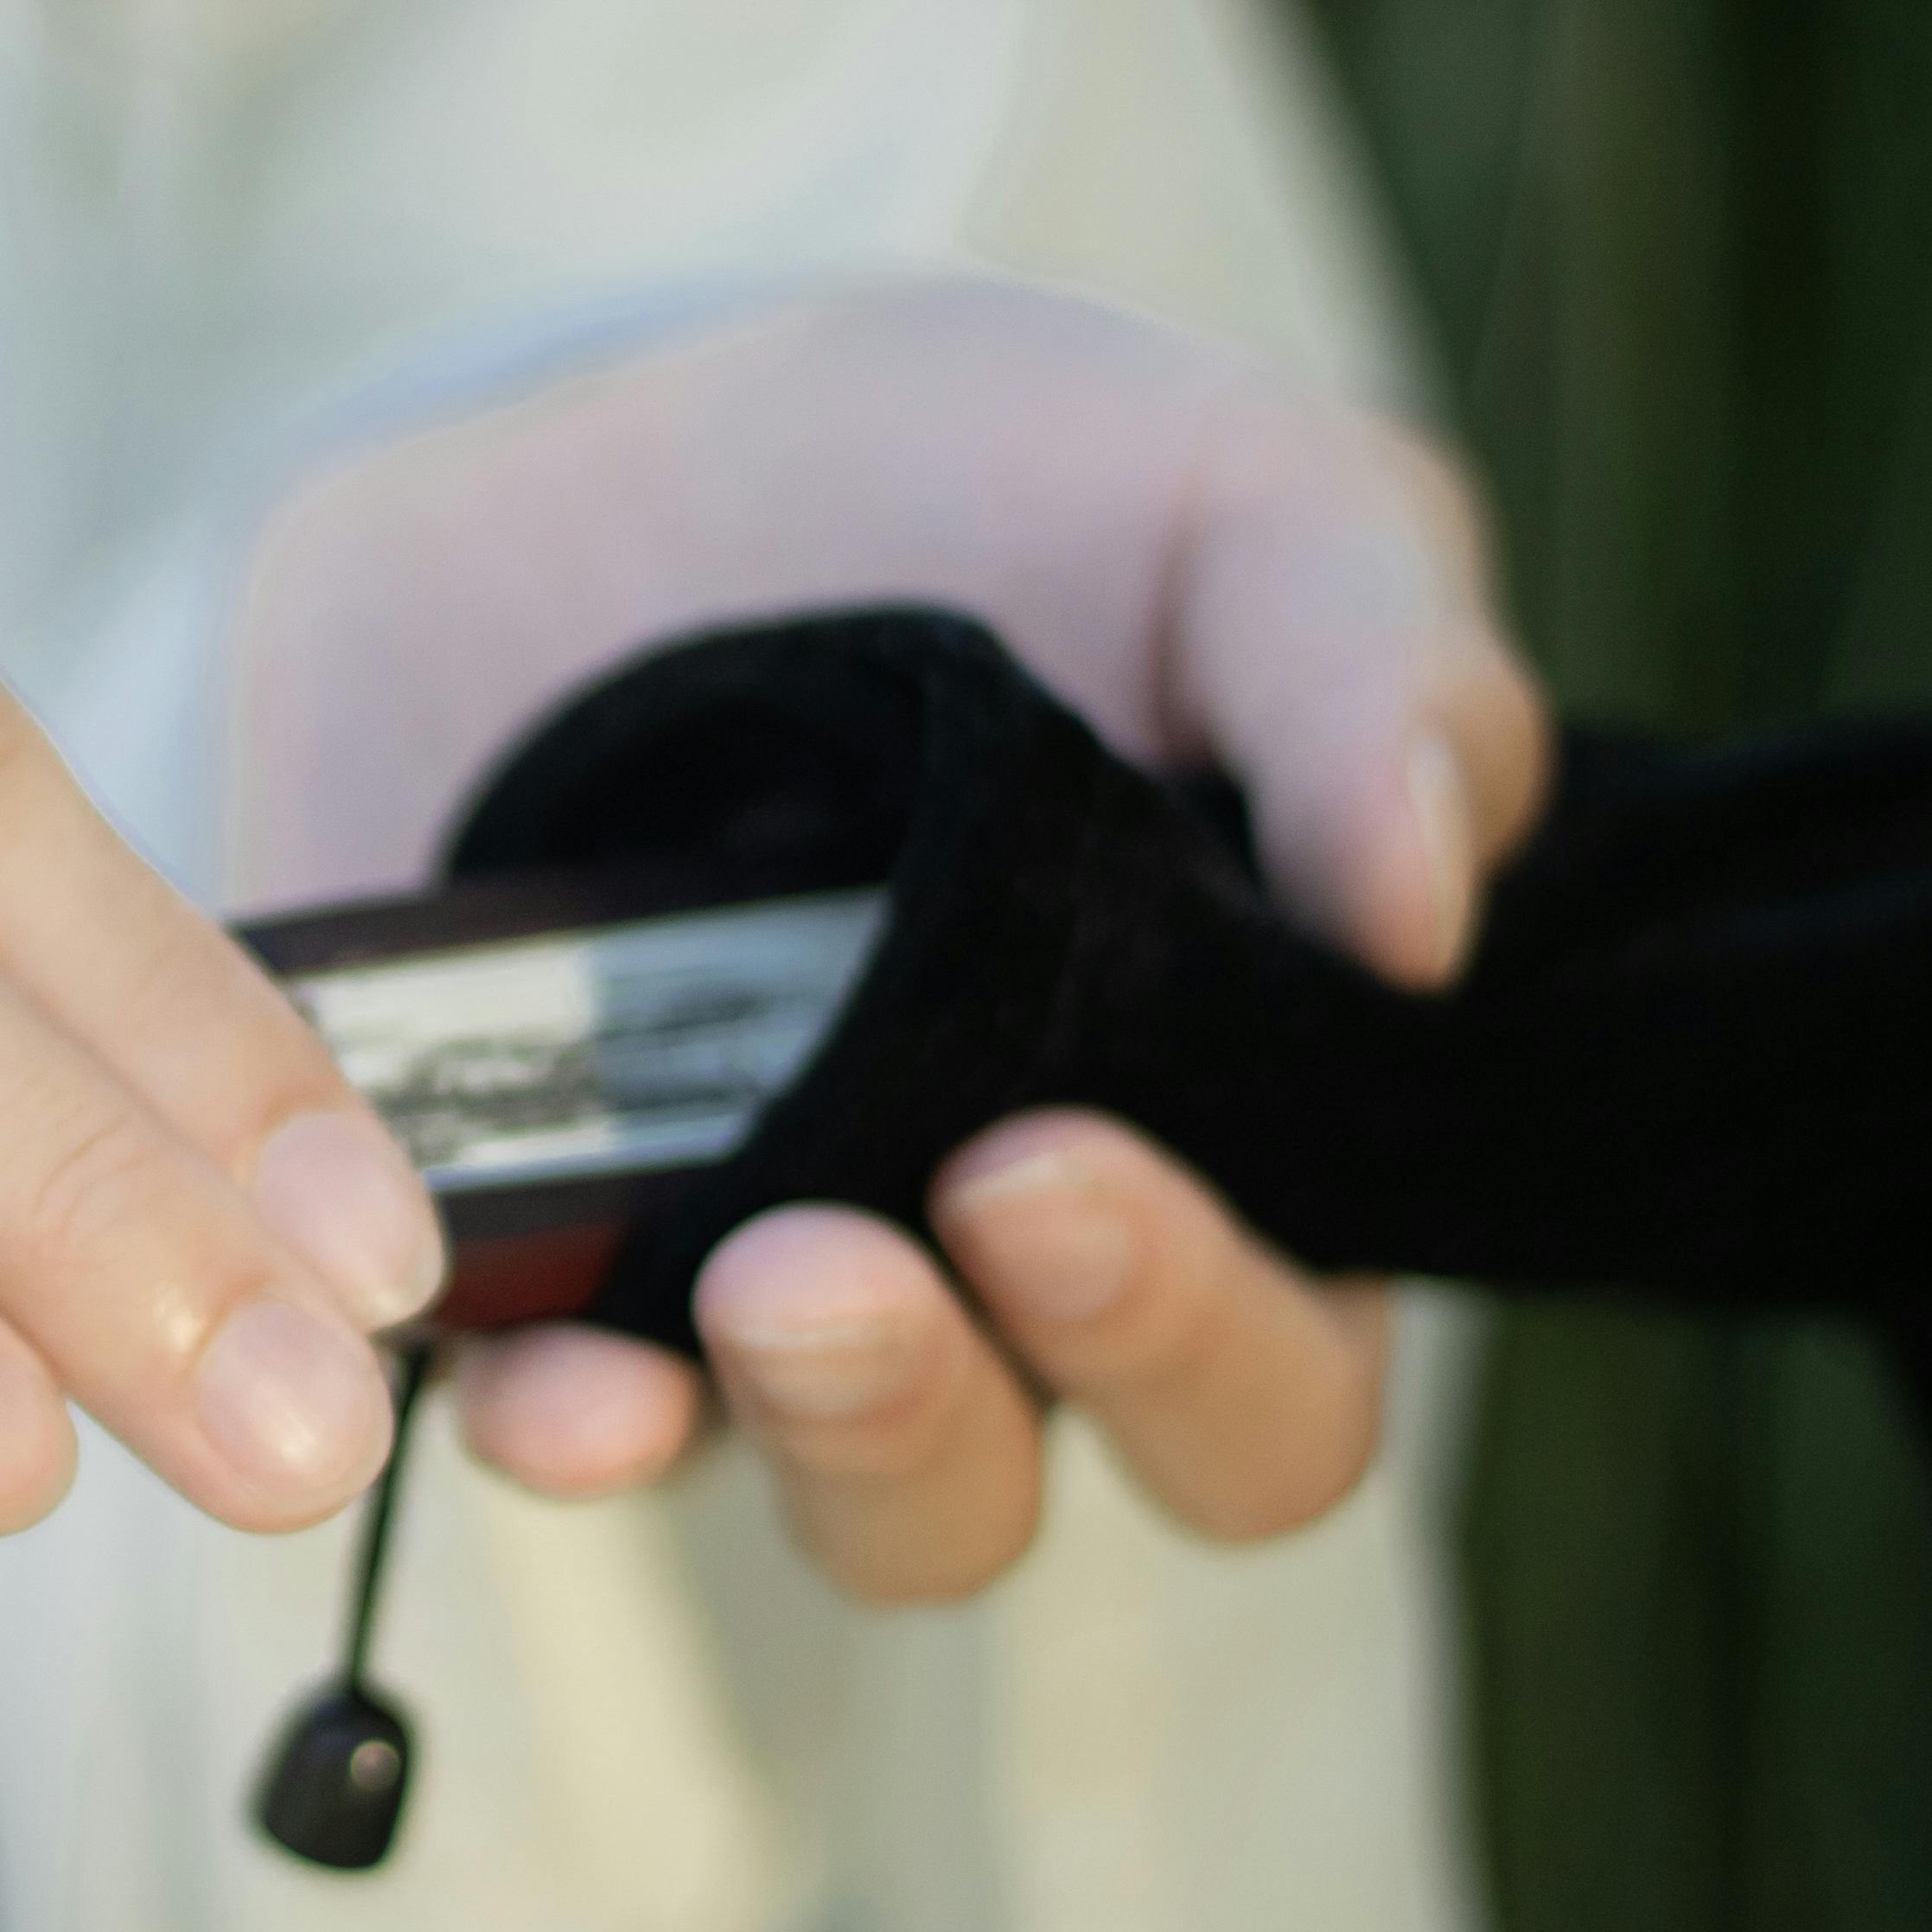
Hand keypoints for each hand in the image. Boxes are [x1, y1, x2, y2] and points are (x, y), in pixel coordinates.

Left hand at [234, 280, 1551, 1598]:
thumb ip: (1371, 664)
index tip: (1064, 1160)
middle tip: (934, 1204)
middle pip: (1006, 1490)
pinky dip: (538, 1408)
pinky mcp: (520, 1250)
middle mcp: (973, 1284)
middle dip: (969, 1400)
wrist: (620, 441)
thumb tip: (1426, 906)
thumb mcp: (1230, 507)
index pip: (1270, 1389)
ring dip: (799, 1423)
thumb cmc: (1002, 498)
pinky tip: (504, 1349)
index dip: (1201, 1339)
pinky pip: (533, 1410)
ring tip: (747, 1279)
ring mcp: (733, 1288)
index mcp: (1214, 1155)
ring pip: (795, 1490)